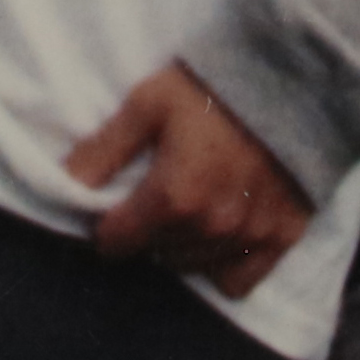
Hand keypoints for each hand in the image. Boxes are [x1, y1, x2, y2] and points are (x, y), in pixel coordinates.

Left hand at [61, 61, 316, 295]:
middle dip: (147, 231)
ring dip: (182, 247)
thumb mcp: (148, 103)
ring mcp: (248, 238)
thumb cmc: (214, 87)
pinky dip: (223, 264)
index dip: (108, 221)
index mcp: (173, 198)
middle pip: (153, 255)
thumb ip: (103, 149)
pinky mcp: (282, 238)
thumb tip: (65, 183)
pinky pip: (238, 281)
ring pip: (191, 268)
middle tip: (157, 194)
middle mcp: (210, 229)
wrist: (294, 79)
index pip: (115, 241)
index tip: (117, 200)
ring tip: (190, 206)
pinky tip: (222, 232)